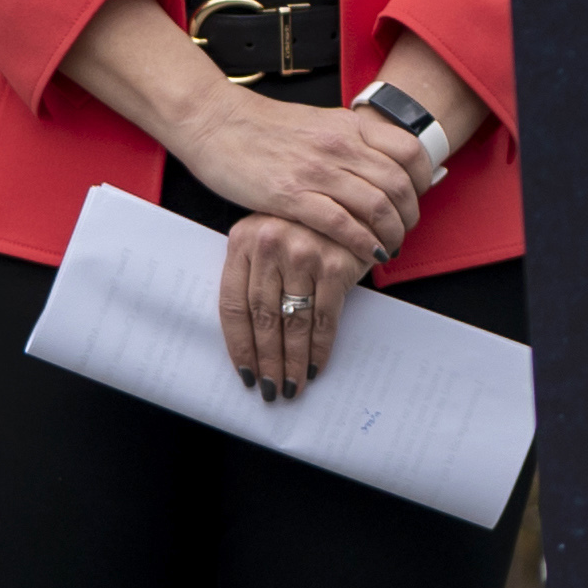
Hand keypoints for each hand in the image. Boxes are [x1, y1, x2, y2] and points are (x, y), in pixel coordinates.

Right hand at [157, 73, 428, 269]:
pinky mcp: (290, 195)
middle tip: (404, 232)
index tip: (416, 199)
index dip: (422, 181)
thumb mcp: (320, 124)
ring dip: (389, 233)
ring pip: (376, 206)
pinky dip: (360, 242)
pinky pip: (340, 223)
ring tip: (388, 247)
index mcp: (350, 125)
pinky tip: (366, 254)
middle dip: (409, 215)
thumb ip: (352, 141)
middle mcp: (340, 145)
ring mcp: (316, 170)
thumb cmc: (265, 127)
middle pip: (398, 184)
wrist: (215, 121)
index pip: (409, 152)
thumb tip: (384, 164)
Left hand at [222, 215, 361, 397]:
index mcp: (243, 239)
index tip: (245, 373)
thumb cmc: (306, 226)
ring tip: (292, 386)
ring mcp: (303, 252)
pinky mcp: (335, 263)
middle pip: (262, 318)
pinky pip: (325, 317)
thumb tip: (252, 342)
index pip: (232, 305)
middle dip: (267, 361)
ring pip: (292, 322)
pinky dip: (320, 347)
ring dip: (293, 361)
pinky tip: (317, 366)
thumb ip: (257, 276)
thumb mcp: (270, 239)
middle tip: (271, 389)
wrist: (355, 197)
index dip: (238, 345)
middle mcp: (269, 244)